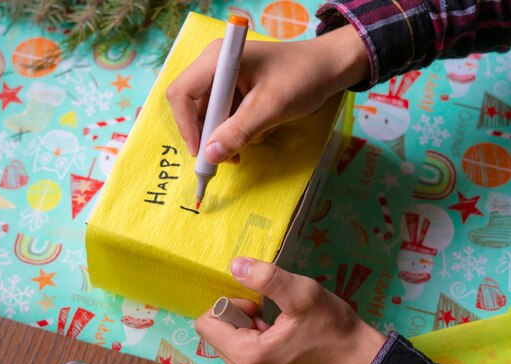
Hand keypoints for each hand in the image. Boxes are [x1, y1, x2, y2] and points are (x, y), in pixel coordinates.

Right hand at [167, 25, 368, 163]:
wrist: (329, 67)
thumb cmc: (303, 77)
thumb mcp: (271, 108)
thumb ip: (239, 131)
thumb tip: (211, 155)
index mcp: (218, 60)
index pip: (181, 94)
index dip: (187, 126)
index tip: (203, 153)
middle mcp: (216, 65)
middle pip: (193, 107)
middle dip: (210, 134)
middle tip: (228, 158)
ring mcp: (226, 76)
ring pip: (210, 114)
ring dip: (227, 134)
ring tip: (251, 143)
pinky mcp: (237, 87)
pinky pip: (225, 114)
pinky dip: (238, 128)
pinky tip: (260, 130)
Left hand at [195, 258, 385, 363]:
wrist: (358, 358)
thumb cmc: (332, 327)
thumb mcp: (302, 294)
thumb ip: (266, 278)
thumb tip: (235, 265)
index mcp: (248, 358)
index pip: (206, 324)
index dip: (229, 305)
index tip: (257, 304)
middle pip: (216, 334)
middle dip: (239, 316)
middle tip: (270, 312)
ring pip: (229, 342)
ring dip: (248, 326)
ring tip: (279, 324)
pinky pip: (242, 353)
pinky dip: (255, 338)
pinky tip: (281, 334)